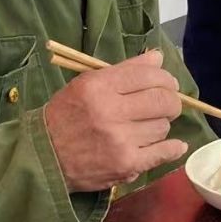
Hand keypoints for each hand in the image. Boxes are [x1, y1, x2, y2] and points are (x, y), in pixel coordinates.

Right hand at [43, 51, 185, 192]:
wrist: (45, 156)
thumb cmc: (65, 115)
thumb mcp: (87, 84)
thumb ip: (124, 69)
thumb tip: (158, 58)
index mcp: (99, 87)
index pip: (147, 75)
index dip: (164, 78)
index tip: (167, 83)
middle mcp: (111, 111)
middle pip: (162, 100)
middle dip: (171, 100)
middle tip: (167, 104)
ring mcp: (120, 140)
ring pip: (162, 126)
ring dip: (160, 125)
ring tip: (148, 126)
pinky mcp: (126, 164)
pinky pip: (162, 153)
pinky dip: (173, 148)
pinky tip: (175, 145)